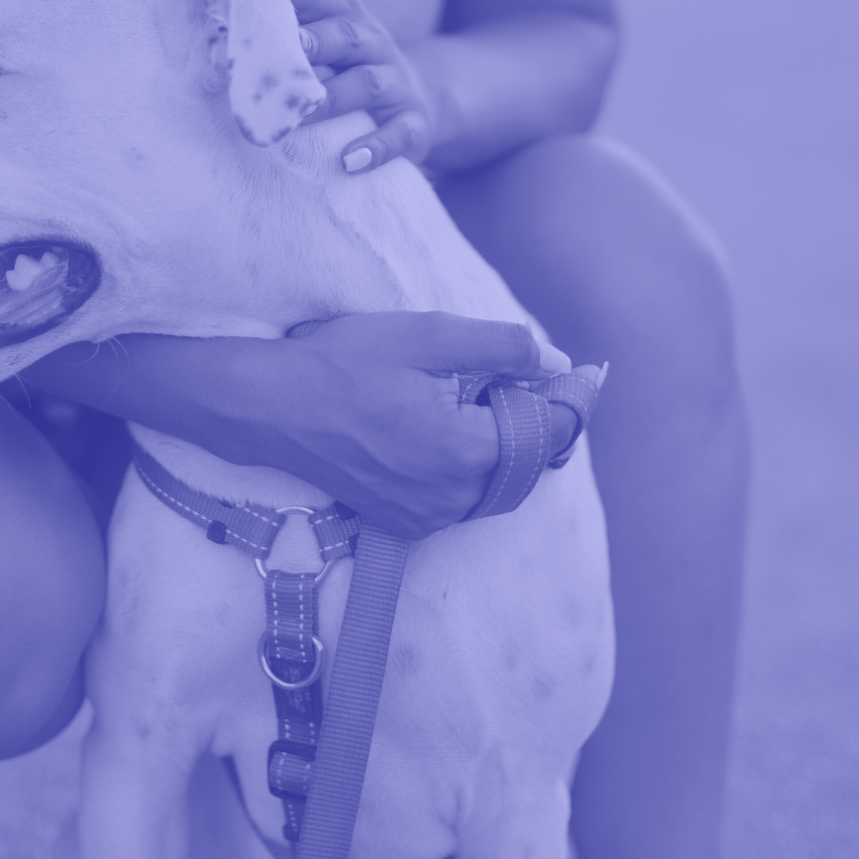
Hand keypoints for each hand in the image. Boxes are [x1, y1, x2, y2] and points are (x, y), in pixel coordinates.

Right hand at [229, 312, 549, 537]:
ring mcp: (427, 517)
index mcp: (466, 451)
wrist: (271, 406)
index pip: (549, 433)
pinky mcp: (404, 523)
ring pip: (494, 482)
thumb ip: (503, 348)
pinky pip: (460, 497)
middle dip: (531, 420)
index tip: (587, 374)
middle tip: (519, 378)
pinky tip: (439, 427)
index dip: (571, 400)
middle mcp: (453, 497)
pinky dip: (466, 465)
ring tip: (469, 399)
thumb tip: (556, 365)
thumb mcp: (429, 335)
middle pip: (526, 463)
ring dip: (497, 444)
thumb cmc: (345, 363)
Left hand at [278, 0, 435, 172]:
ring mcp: (397, 82)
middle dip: (311, 43)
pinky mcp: (414, 122)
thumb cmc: (350, 61)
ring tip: (299, 117)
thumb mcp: (323, 26)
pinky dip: (377, 146)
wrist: (422, 96)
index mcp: (347, 14)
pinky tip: (350, 161)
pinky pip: (400, 132)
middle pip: (344, 37)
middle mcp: (374, 42)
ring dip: (332, 99)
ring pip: (367, 84)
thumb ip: (283, 2)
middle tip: (274, 57)